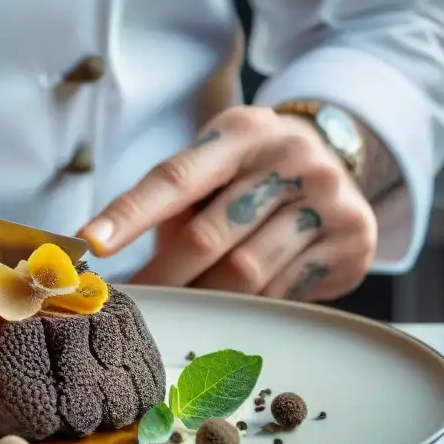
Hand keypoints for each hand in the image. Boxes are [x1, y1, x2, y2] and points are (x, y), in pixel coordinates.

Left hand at [78, 106, 377, 301]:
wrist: (339, 159)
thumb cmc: (251, 172)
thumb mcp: (214, 165)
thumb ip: (172, 203)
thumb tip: (105, 254)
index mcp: (241, 133)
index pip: (175, 177)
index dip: (130, 214)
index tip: (91, 243)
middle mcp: (290, 158)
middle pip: (209, 235)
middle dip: (164, 276)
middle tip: (135, 303)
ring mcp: (327, 198)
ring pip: (248, 271)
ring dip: (205, 298)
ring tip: (180, 310)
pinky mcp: (352, 238)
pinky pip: (284, 291)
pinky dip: (249, 307)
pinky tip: (230, 309)